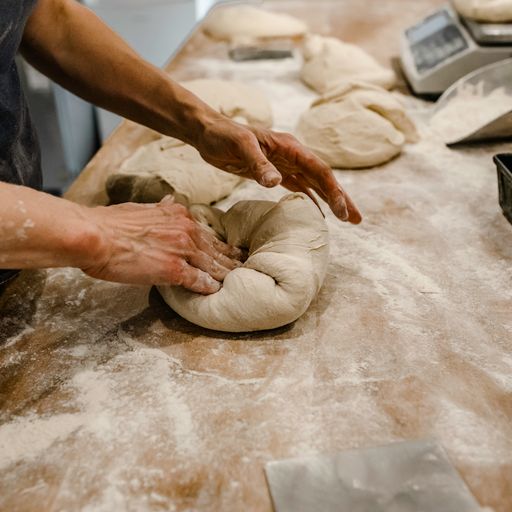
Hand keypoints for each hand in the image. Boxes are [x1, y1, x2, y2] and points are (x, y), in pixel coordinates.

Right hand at [83, 196, 241, 292]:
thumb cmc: (110, 223)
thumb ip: (160, 209)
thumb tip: (169, 202)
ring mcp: (182, 250)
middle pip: (215, 249)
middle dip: (231, 259)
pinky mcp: (174, 270)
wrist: (94, 235)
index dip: (221, 244)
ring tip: (238, 281)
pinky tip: (216, 292)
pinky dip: (208, 287)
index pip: (206, 233)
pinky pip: (198, 281)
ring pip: (212, 265)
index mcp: (178, 215)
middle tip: (245, 266)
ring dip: (226, 274)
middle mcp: (186, 230)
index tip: (231, 250)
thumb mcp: (141, 208)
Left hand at [195, 117, 361, 223]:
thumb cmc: (223, 135)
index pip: (319, 170)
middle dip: (341, 199)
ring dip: (330, 201)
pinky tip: (316, 214)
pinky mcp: (274, 173)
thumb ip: (259, 164)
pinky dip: (309, 201)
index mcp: (290, 147)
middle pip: (324, 179)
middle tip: (357, 220)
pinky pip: (298, 188)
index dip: (333, 191)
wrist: (208, 133)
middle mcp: (292, 156)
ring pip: (314, 185)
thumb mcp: (241, 146)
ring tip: (346, 220)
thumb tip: (276, 183)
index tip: (343, 212)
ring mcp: (285, 165)